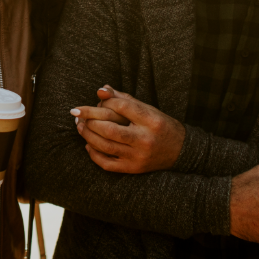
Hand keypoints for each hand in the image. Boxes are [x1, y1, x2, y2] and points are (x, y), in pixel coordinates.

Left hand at [71, 86, 185, 173]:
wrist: (180, 151)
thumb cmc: (160, 125)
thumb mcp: (147, 109)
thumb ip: (123, 99)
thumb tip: (101, 90)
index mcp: (151, 120)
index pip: (122, 107)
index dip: (105, 102)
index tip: (95, 100)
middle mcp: (145, 139)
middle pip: (109, 129)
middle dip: (89, 120)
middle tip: (78, 114)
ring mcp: (138, 156)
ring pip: (105, 146)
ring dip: (88, 135)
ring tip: (80, 126)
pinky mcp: (133, 169)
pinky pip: (107, 163)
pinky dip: (94, 154)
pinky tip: (88, 145)